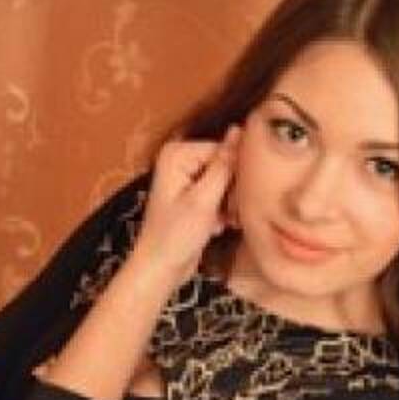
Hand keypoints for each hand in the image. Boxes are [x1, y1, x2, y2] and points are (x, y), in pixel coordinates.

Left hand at [131, 124, 240, 285]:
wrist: (160, 269)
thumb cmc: (175, 236)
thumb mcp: (204, 199)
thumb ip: (223, 165)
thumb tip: (238, 130)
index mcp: (177, 154)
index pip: (223, 151)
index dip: (235, 174)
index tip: (238, 198)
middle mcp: (180, 161)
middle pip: (225, 165)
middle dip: (232, 191)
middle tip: (231, 214)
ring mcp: (186, 179)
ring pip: (226, 182)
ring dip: (230, 204)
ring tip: (226, 221)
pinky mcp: (193, 196)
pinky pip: (220, 195)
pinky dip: (223, 211)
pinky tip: (218, 226)